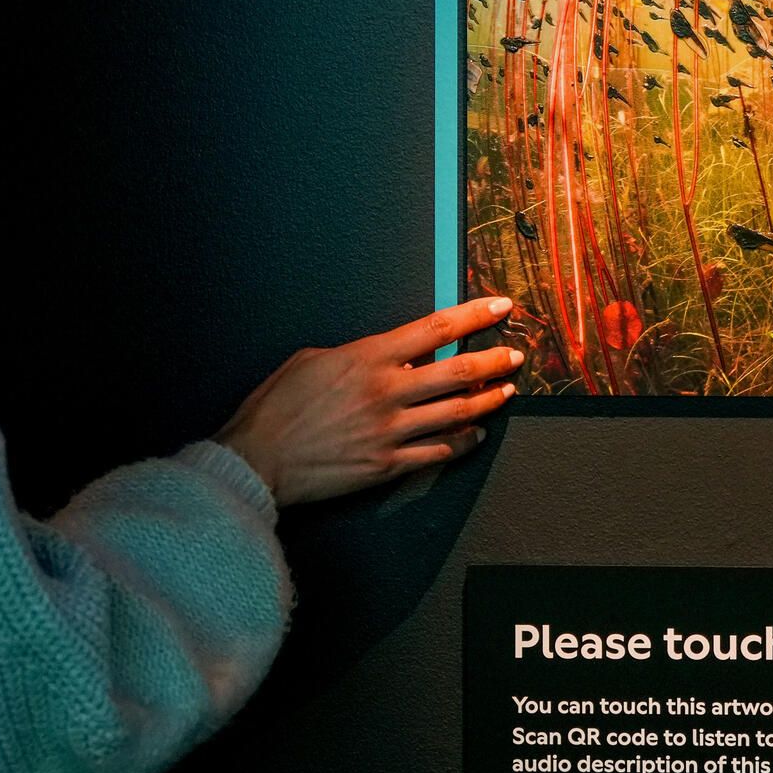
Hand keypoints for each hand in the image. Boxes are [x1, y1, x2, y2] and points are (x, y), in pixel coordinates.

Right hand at [214, 298, 522, 507]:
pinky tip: (477, 433)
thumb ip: (355, 354)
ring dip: (488, 400)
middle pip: (459, 372)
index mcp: (368, 358)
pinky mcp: (387, 465)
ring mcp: (391, 431)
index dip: (475, 316)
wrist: (256, 460)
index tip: (500, 306)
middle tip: (516, 354)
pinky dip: (464, 441)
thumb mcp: (310, 360)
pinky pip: (439, 451)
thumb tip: (383, 355)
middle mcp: (387, 392)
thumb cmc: (275, 408)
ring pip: (457, 413)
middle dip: (494, 360)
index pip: (435, 329)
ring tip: (507, 391)